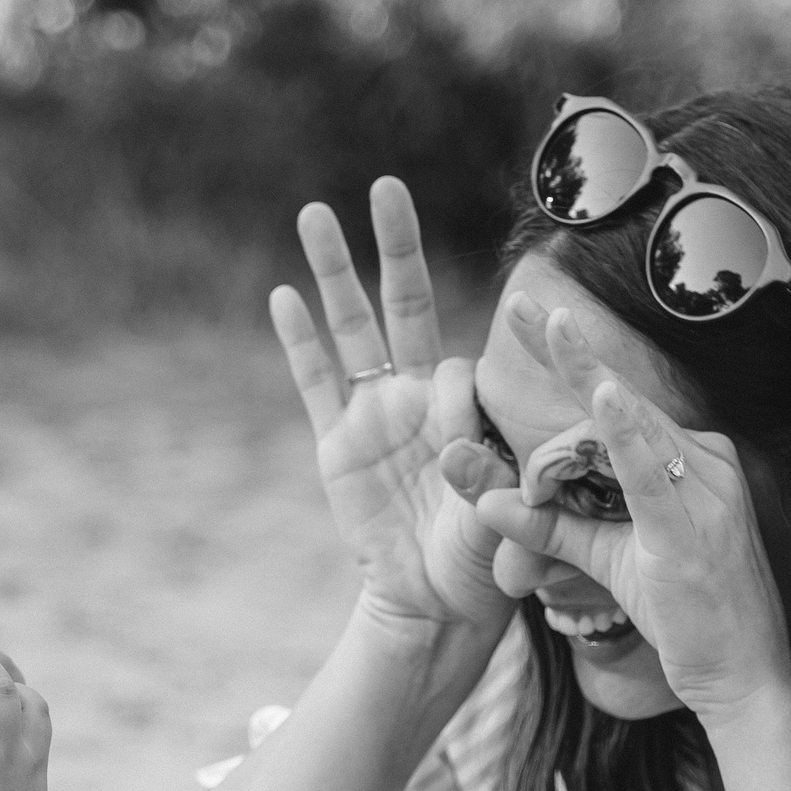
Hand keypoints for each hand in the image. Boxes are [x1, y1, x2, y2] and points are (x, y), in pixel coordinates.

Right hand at [270, 179, 518, 635]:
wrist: (438, 604)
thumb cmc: (488, 561)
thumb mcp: (507, 517)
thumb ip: (494, 481)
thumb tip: (458, 447)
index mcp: (467, 407)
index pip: (460, 373)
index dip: (459, 408)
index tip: (461, 458)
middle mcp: (417, 396)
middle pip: (404, 303)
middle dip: (396, 246)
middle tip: (387, 186)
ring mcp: (373, 414)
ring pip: (351, 328)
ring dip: (335, 272)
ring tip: (315, 212)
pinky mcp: (335, 443)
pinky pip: (314, 383)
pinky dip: (299, 341)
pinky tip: (284, 294)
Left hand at [460, 303, 790, 726]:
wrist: (744, 677)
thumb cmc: (685, 618)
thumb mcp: (604, 562)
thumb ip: (548, 530)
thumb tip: (487, 499)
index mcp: (687, 461)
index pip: (616, 411)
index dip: (573, 368)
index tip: (537, 319)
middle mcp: (702, 460)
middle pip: (620, 401)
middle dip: (569, 350)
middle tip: (527, 300)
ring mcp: (704, 489)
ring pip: (625, 427)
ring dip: (582, 375)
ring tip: (550, 321)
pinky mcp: (692, 527)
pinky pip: (652, 470)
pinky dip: (625, 432)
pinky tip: (601, 396)